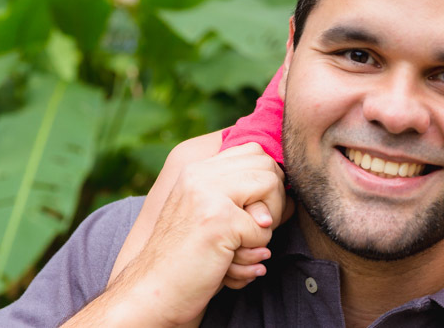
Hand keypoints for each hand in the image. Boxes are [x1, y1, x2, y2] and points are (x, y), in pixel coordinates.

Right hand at [95, 143, 287, 326]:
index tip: (261, 209)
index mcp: (196, 170)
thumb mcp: (208, 214)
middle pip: (266, 165)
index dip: (268, 179)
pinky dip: (255, 250)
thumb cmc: (186, 258)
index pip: (252, 151)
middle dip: (275, 198)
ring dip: (269, 222)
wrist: (153, 293)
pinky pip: (263, 229)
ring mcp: (208, 195)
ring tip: (248, 243)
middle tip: (260, 228)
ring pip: (271, 185)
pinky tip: (232, 262)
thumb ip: (238, 193)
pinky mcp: (218, 221)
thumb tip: (291, 185)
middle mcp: (200, 175)